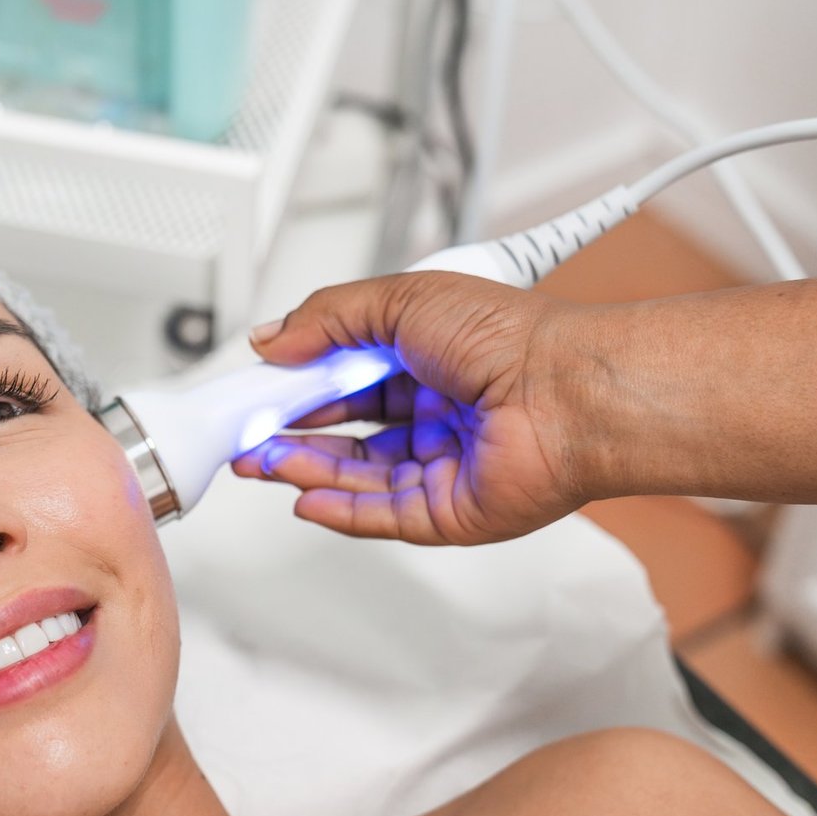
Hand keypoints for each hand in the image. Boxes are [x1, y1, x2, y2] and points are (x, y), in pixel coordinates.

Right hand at [230, 271, 596, 545]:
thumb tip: (270, 337)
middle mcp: (437, 411)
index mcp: (429, 357)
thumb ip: (326, 318)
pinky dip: (340, 510)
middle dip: (293, 434)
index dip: (300, 384)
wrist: (566, 393)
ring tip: (262, 462)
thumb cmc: (511, 339)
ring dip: (306, 470)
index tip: (259, 388)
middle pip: (347, 432)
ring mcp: (443, 464)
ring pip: (358, 476)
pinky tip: (305, 498)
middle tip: (249, 434)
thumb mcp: (400, 299)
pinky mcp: (450, 512)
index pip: (347, 376)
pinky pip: (383, 516)